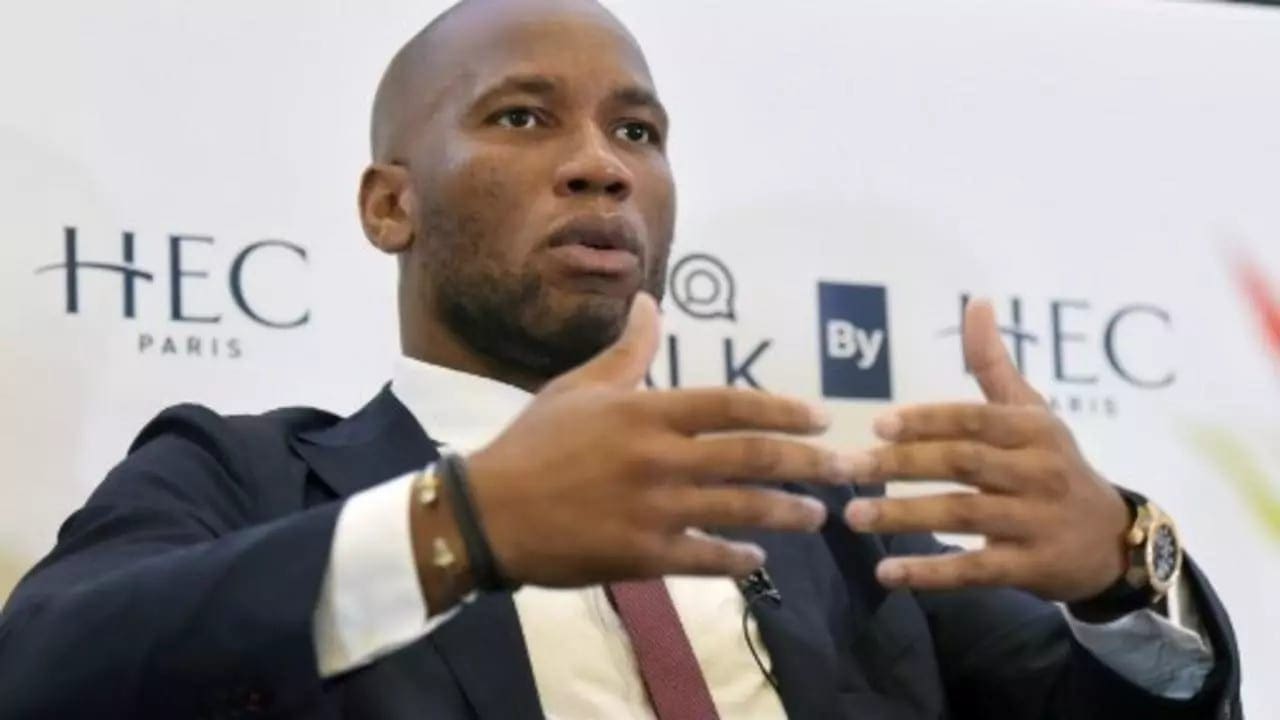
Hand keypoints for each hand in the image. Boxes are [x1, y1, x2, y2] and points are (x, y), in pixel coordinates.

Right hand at [467, 293, 855, 586]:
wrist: (488, 513)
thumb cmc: (533, 445)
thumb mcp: (578, 388)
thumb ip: (627, 351)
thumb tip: (651, 303)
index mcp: (646, 412)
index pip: (731, 406)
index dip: (783, 411)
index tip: (820, 419)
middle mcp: (659, 457)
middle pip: (752, 457)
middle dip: (808, 463)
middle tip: (845, 469)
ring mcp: (654, 509)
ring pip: (740, 508)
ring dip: (787, 511)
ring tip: (817, 515)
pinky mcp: (643, 554)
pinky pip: (706, 557)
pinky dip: (738, 558)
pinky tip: (758, 556)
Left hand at [842, 299, 1130, 601]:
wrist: (1113, 540)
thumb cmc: (1054, 466)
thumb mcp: (1033, 413)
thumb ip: (993, 365)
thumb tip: (976, 301)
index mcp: (1033, 430)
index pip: (973, 419)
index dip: (926, 421)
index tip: (877, 424)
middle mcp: (1038, 472)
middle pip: (961, 464)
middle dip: (899, 465)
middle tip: (845, 469)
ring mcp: (1037, 522)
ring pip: (963, 515)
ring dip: (904, 516)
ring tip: (854, 515)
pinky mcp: (1032, 567)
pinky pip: (976, 570)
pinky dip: (932, 573)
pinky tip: (888, 574)